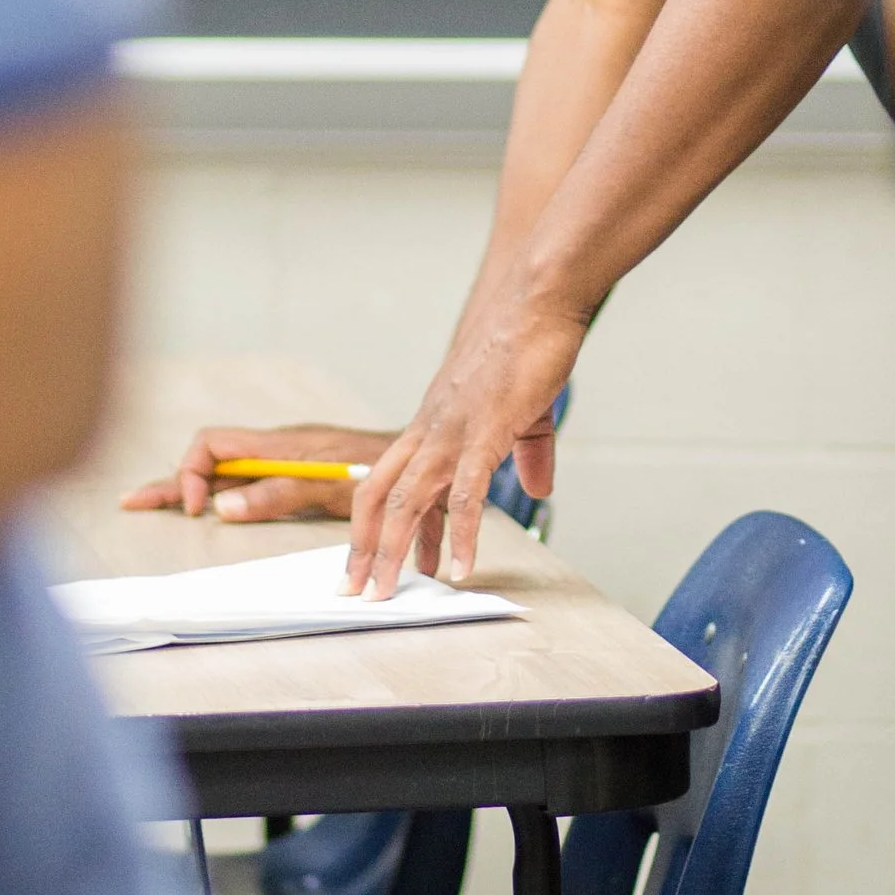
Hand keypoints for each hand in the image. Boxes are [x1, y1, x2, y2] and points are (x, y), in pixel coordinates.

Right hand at [121, 421, 393, 523]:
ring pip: (223, 472)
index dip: (192, 474)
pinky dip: (218, 494)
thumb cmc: (380, 469)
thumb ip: (278, 493)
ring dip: (188, 487)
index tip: (198, 509)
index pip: (211, 446)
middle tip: (131, 502)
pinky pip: (245, 482)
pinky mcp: (294, 475)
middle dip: (169, 480)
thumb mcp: (330, 485)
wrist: (417, 461)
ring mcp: (282, 462)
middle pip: (207, 460)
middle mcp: (273, 450)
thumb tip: (222, 508)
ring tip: (153, 504)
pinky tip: (209, 506)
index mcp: (276, 445)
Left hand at [344, 282, 587, 597]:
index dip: (376, 526)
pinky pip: (464, 495)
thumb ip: (528, 453)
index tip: (376, 565)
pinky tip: (460, 569)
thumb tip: (538, 489)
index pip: (387, 481)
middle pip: (378, 495)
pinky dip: (459, 535)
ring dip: (393, 552)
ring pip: (408, 501)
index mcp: (432, 426)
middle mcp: (430, 431)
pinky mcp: (484, 433)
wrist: (535, 301)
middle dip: (363, 548)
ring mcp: (452, 432)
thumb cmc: (525, 345)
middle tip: (356, 592)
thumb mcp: (524, 410)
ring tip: (387, 594)